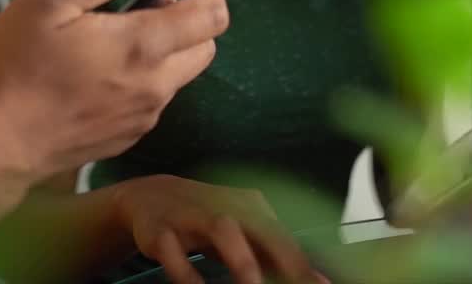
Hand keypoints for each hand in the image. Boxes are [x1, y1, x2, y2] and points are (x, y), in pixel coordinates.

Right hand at [0, 0, 226, 180]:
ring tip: (108, 35)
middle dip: (187, 17)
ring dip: (161, 49)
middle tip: (141, 1)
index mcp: (142, 47)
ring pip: (177, 75)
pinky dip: (141, 78)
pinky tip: (95, 71)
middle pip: (204, 47)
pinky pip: (151, 101)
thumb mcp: (52, 0)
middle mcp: (153, 87)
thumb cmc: (12, 68)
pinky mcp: (124, 138)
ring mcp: (141, 118)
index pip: (212, 16)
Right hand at [109, 175, 327, 283]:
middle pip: (262, 229)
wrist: (150, 195)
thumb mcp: (243, 233)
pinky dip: (187, 272)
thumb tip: (320, 280)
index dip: (304, 265)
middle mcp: (226, 207)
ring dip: (241, 259)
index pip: (284, 238)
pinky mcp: (160, 230)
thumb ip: (276, 256)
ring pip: (222, 230)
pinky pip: (174, 251)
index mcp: (251, 208)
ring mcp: (192, 215)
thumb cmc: (208, 220)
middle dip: (284, 258)